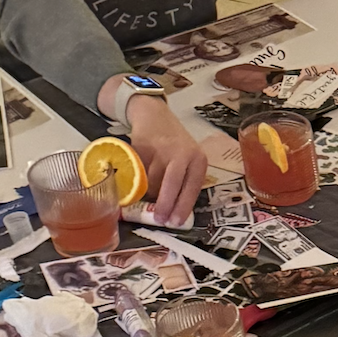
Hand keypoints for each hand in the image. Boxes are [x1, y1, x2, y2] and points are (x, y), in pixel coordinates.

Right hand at [128, 95, 206, 224]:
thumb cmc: (174, 144)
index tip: (176, 222)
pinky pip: (140, 170)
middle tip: (159, 220)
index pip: (191, 189)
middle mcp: (182, 153)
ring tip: (148, 192)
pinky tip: (140, 175)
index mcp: (198, 160)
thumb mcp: (188, 160)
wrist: (154, 113)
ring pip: (153, 180)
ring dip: (149, 192)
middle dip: (165, 205)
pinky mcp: (143, 144)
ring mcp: (161, 148)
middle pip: (172, 185)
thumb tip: (174, 211)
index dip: (182, 207)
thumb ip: (185, 180)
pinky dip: (139, 178)